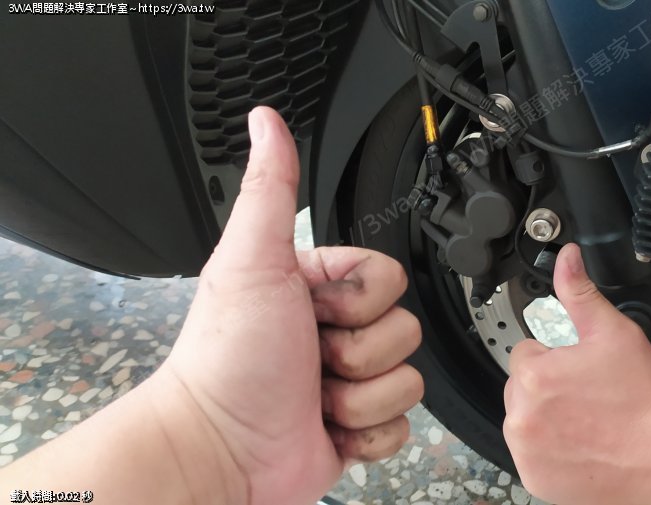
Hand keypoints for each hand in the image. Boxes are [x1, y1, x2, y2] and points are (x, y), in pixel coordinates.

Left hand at [152, 107, 423, 503]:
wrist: (220, 451)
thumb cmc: (228, 360)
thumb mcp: (250, 262)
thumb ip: (270, 193)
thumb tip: (266, 122)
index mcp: (320, 289)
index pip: (389, 278)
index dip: (358, 299)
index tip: (313, 310)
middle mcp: (337, 333)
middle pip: (405, 328)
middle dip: (357, 352)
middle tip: (309, 359)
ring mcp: (351, 382)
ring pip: (408, 379)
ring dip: (358, 396)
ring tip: (312, 397)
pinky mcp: (359, 428)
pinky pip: (402, 426)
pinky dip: (365, 433)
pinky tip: (326, 427)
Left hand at [503, 244, 650, 504]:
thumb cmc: (643, 402)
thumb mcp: (615, 333)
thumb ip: (581, 293)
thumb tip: (566, 259)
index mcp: (532, 374)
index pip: (527, 353)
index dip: (556, 358)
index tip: (581, 371)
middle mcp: (520, 414)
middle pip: (522, 387)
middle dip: (548, 387)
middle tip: (588, 397)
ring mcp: (525, 450)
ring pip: (525, 420)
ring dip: (546, 418)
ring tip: (587, 422)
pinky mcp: (533, 477)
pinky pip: (531, 454)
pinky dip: (549, 451)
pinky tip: (580, 446)